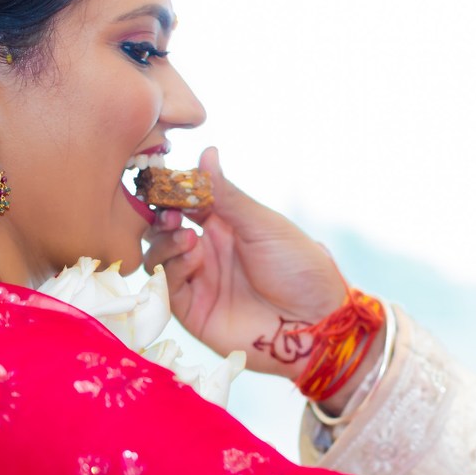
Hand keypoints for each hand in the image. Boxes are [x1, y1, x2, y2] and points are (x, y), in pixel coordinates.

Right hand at [141, 147, 352, 382]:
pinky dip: (171, 268)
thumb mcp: (263, 225)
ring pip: (158, 256)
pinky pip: (166, 287)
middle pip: (163, 229)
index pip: (185, 202)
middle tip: (171, 211)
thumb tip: (207, 152)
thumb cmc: (300, 269)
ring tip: (187, 236)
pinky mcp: (194, 311)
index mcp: (226, 226)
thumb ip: (227, 194)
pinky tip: (190, 258)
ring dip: (164, 241)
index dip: (172, 191)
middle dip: (160, 216)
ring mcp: (199, 281)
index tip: (164, 179)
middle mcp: (208, 251)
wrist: (316, 322)